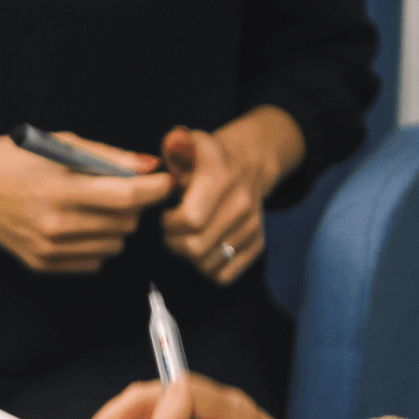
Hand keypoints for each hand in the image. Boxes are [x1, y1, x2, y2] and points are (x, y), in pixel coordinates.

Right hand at [0, 132, 173, 271]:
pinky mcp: (43, 264)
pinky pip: (94, 261)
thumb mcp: (61, 143)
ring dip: (115, 225)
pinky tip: (75, 224)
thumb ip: (109, 157)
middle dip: (133, 205)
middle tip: (119, 189)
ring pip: (114, 245)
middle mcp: (54, 224)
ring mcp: (48, 249)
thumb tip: (150, 167)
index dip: (154, 190)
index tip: (166, 181)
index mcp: (59, 188)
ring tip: (91, 205)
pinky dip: (95, 243)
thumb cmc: (16, 157)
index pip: (125, 197)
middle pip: (125, 223)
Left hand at [160, 106, 303, 283]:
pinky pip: (224, 275)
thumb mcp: (186, 144)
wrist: (249, 164)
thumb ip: (169, 150)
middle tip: (171, 231)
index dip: (170, 224)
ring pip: (207, 264)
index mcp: (219, 176)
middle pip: (196, 247)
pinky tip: (203, 249)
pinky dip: (207, 268)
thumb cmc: (207, 159)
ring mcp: (252, 225)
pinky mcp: (258, 243)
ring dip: (189, 257)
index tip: (166, 216)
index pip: (190, 220)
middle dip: (174, 243)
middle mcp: (241, 202)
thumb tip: (160, 166)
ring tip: (187, 237)